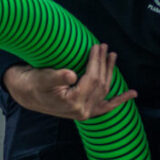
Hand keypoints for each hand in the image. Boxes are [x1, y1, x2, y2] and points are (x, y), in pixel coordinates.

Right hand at [2, 44, 136, 120]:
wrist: (26, 94)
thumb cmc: (34, 83)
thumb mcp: (43, 78)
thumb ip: (57, 77)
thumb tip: (72, 75)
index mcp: (73, 103)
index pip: (91, 79)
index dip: (96, 61)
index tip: (97, 46)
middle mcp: (82, 111)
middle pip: (100, 84)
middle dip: (104, 64)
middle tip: (104, 46)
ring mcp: (85, 113)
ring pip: (104, 91)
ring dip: (110, 73)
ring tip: (113, 56)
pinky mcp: (86, 111)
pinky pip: (106, 107)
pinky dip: (120, 100)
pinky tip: (132, 94)